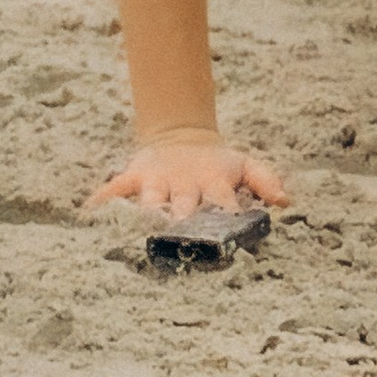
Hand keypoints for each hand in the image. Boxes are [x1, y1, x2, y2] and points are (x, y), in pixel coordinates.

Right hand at [86, 132, 290, 223]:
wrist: (181, 139)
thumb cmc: (218, 166)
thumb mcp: (244, 166)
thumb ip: (265, 180)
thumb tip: (286, 200)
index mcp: (214, 181)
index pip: (222, 202)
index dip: (225, 217)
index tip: (228, 235)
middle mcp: (185, 181)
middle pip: (184, 203)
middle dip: (183, 221)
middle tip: (182, 237)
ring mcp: (157, 178)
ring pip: (150, 197)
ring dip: (147, 212)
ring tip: (141, 230)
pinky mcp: (134, 175)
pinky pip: (115, 188)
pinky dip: (104, 201)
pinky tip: (90, 215)